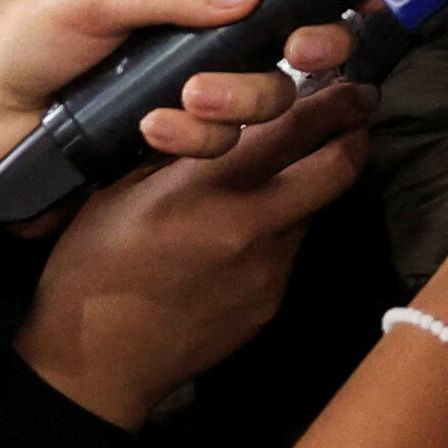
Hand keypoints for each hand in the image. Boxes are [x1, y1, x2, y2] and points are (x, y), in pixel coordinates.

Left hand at [0, 0, 360, 196]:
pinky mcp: (175, 129)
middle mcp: (201, 20)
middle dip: (299, 49)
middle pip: (288, 35)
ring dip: (237, 99)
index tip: (342, 1)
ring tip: (184, 101)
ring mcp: (191, 77)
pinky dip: (193, 137)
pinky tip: (149, 129)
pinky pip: (219, 138)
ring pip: (263, 93)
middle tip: (295, 55)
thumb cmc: (23, 32)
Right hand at [12, 77, 375, 426]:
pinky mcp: (270, 304)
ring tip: (280, 177)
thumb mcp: (121, 189)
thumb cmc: (93, 265)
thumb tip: (226, 114)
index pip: (297, 129)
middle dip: (354, 138)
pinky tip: (242, 234)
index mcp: (210, 188)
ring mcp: (269, 271)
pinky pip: (289, 250)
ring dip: (307, 187)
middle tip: (353, 119)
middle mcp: (253, 226)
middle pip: (340, 171)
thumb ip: (181, 150)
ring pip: (314, 211)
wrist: (97, 363)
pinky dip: (279, 230)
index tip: (353, 84)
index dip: (337, 101)